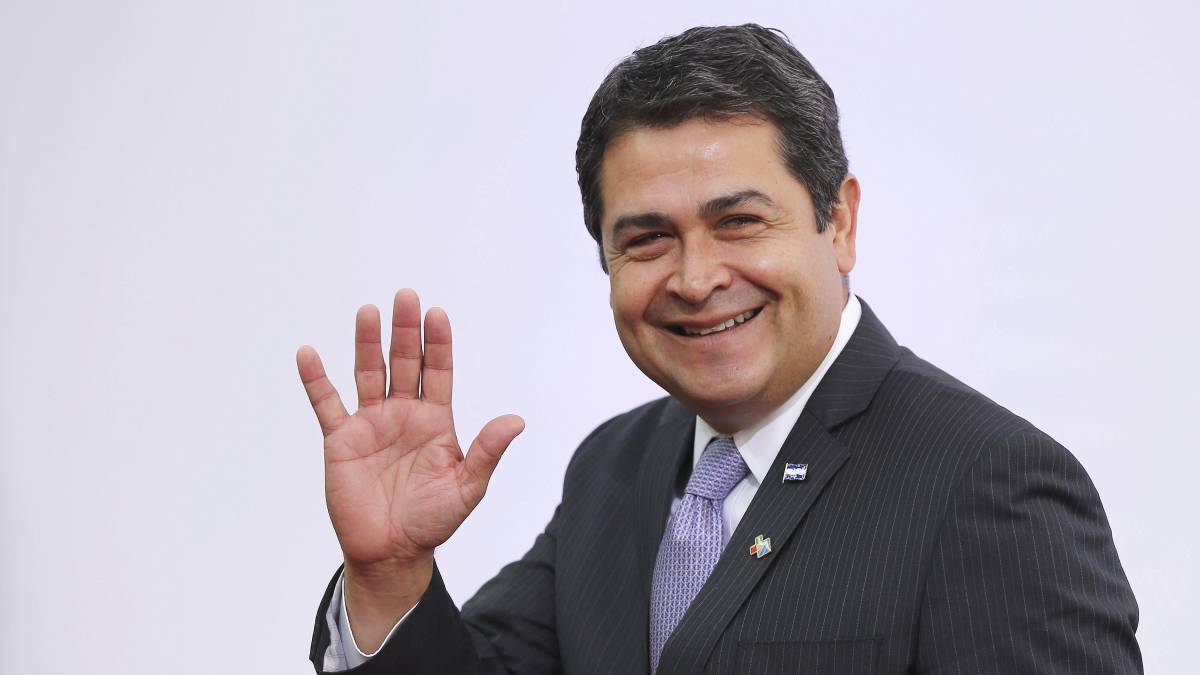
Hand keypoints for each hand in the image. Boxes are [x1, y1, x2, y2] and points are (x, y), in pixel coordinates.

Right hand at [297, 289, 523, 647]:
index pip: (438, 371)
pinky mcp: (341, 440)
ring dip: (367, 342)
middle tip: (406, 296)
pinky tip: (309, 353)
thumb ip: (488, 452)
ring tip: (367, 311)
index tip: (437, 314)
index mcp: (435, 421)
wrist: (392, 553)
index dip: (438, 343)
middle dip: (405, 331)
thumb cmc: (433, 521)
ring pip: (369, 373)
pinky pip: (326, 404)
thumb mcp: (468, 487)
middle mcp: (403, 414)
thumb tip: (517, 420)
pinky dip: (316, 380)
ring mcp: (371, 424)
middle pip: (404, 363)